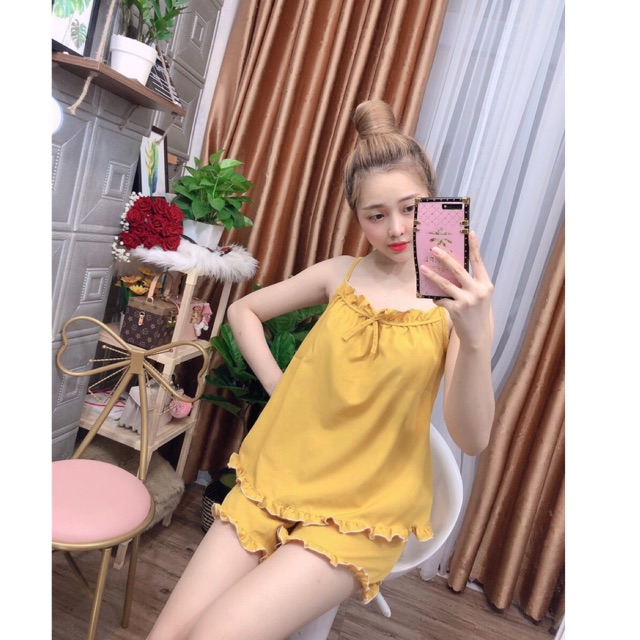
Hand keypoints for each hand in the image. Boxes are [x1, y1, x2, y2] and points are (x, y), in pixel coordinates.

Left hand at [419, 231, 493, 346]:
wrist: (477, 335)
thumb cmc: (477, 312)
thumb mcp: (480, 295)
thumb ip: (471, 282)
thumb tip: (451, 267)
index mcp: (485, 284)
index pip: (479, 262)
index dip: (474, 247)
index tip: (470, 232)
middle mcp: (477, 291)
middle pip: (459, 270)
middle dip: (445, 258)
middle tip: (434, 248)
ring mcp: (466, 300)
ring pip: (445, 284)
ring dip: (432, 275)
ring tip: (423, 268)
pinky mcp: (456, 310)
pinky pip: (440, 299)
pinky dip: (436, 297)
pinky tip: (433, 296)